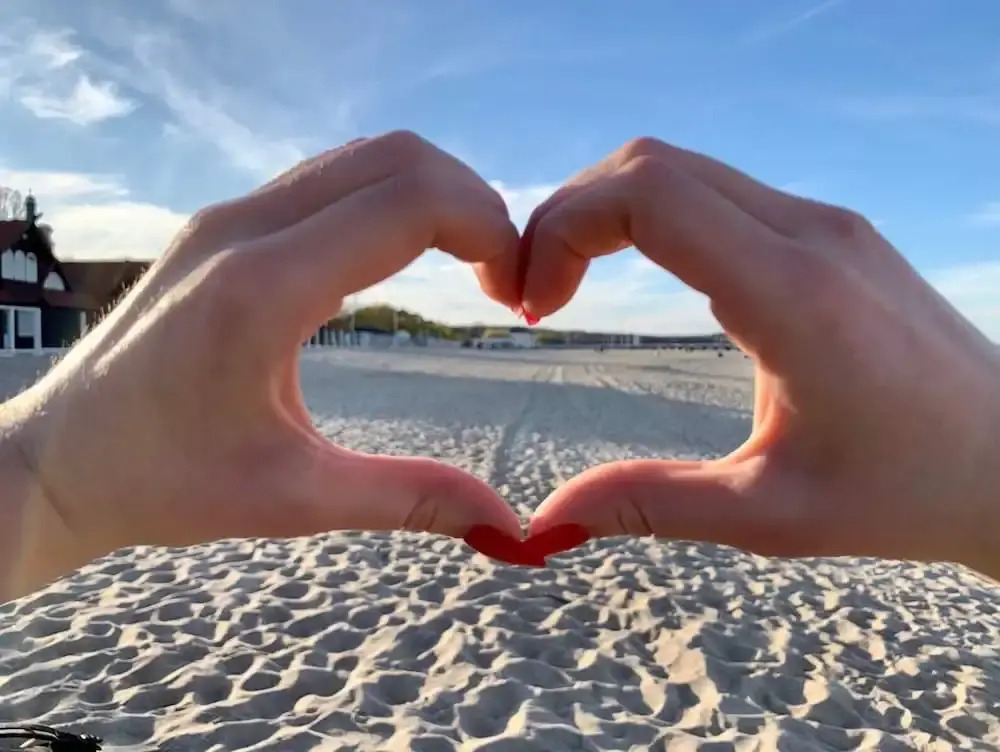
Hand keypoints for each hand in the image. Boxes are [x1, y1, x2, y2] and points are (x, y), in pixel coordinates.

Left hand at [5, 131, 523, 597]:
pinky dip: (387, 200)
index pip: (409, 202)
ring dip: (432, 196)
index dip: (488, 230)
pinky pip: (327, 178)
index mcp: (264, 291)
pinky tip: (404, 259)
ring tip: (467, 265)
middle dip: (473, 204)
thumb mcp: (295, 498)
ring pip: (362, 157)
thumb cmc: (165, 482)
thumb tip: (508, 525)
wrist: (60, 458)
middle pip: (395, 158)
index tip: (513, 291)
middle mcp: (242, 230)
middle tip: (500, 277)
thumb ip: (410, 498)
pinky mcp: (221, 225)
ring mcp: (226, 218)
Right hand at [479, 138, 999, 576]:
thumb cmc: (904, 493)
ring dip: (607, 211)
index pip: (650, 194)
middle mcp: (812, 235)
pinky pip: (719, 190)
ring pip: (683, 168)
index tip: (534, 305)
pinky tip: (636, 274)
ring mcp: (826, 224)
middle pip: (652, 165)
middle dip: (568, 216)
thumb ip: (650, 504)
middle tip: (534, 295)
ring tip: (567, 284)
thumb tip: (543, 524)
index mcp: (794, 297)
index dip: (563, 228)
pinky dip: (651, 215)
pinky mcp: (830, 232)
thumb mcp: (768, 514)